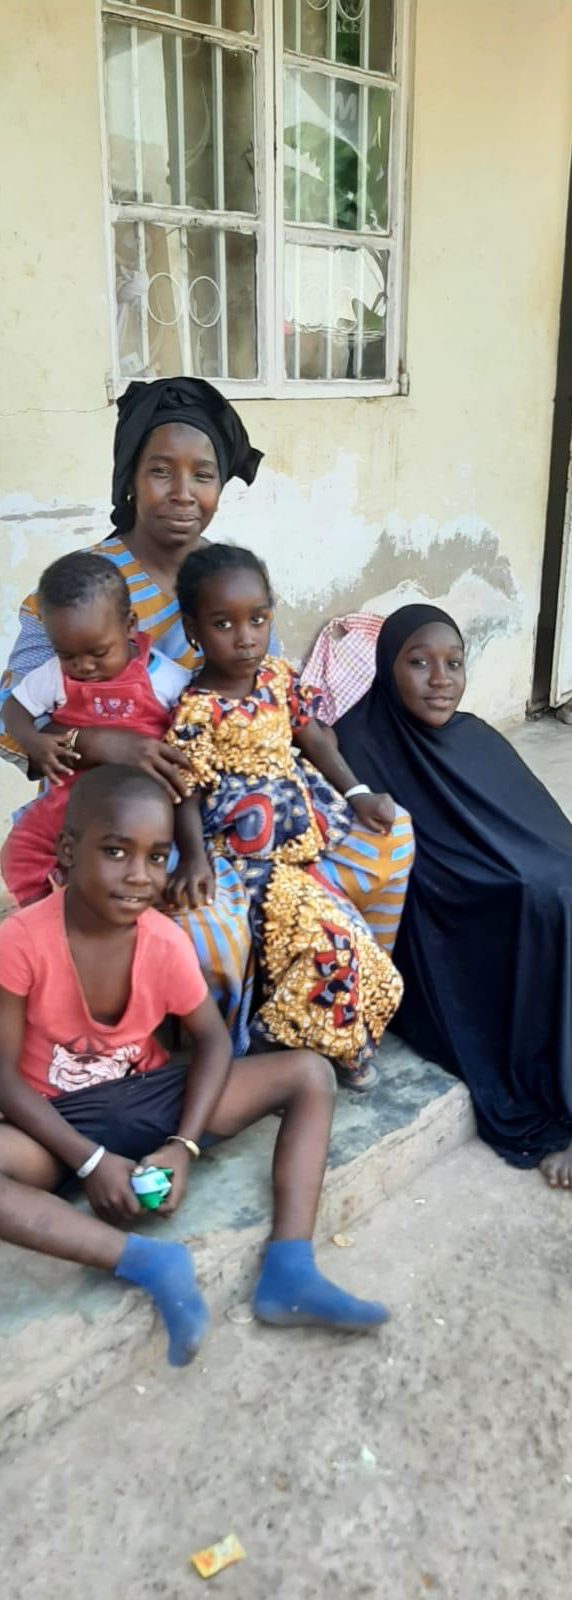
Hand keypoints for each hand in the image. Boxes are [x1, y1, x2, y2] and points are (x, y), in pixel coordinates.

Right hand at [28, 730, 80, 785]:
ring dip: (55, 779)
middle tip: (71, 773)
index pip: (63, 751)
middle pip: (56, 764)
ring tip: (61, 784)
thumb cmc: (43, 738)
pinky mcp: (39, 766)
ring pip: (48, 772)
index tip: (79, 757)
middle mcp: (47, 756)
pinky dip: (51, 779)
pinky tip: (57, 784)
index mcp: (52, 748)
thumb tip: (73, 732)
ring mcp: (43, 762)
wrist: (28, 741)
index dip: (71, 754)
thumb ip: (63, 737)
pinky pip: (45, 774)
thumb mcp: (52, 737)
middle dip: (63, 769)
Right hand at [77, 728, 191, 803]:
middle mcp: (150, 752)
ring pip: (164, 780)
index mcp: (151, 742)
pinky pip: (150, 785)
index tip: (192, 770)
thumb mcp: (133, 739)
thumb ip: (146, 748)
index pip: (175, 753)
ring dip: (173, 791)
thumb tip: (154, 758)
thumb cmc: (110, 739)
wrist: (94, 741)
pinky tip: (161, 800)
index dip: (186, 763)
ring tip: (178, 800)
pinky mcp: (133, 772)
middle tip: (189, 792)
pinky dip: (158, 793)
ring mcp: (142, 763)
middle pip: (173, 769)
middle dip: (182, 782)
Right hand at [83, 1151, 140, 1223]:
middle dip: (134, 1214)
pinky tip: (115, 1209)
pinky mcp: (95, 1206)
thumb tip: (148, 1179)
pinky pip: (106, 1217)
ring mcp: (103, 1205)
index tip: (144, 1206)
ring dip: (123, 1216)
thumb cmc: (112, 1163)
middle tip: (135, 1208)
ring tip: (125, 1209)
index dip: (142, 1210)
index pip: (136, 1211)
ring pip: (117, 1219)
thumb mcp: (130, 1165)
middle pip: (127, 1217)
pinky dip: (112, 1216)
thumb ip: (140, 1174)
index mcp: (124, 1192)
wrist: (91, 1163)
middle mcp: (114, 1201)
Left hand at [142, 1143, 190, 1216]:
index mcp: (178, 1187)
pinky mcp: (173, 1192)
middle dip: (156, 1209)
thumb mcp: (157, 1157)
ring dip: (157, 1206)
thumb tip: (136, 1173)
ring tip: (146, 1198)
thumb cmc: (170, 1154)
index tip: (148, 1203)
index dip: (159, 1209)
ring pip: (167, 1209)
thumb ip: (146, 1164)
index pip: (171, 1207)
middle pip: (168, 1211)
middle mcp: (179, 1193)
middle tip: (145, 1202)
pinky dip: (158, 1201)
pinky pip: (166, 1202)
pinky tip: (150, 1193)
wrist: (180, 1150)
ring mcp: (177, 1194)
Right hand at [167, 853, 215, 909]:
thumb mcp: (210, 878)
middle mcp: (182, 878)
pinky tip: (169, 901)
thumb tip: (208, 904)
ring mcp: (174, 877)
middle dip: (177, 902)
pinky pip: (165, 887)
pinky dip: (165, 895)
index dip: (193, 902)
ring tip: (174, 906)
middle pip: (176, 891)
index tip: (195, 907)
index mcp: (193, 878)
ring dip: (170, 900)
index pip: (191, 892)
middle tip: (183, 908)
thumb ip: (210, 891)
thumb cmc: (203, 869)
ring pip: (168, 890)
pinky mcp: (170, 877)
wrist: (192, 855)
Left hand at [349, 790, 395, 834]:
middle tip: (382, 826)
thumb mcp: (366, 821)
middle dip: (388, 823)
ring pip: (393, 812)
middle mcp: (385, 802)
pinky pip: (391, 807)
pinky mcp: (387, 796)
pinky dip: (388, 811)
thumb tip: (384, 832)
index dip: (389, 827)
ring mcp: (387, 798)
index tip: (386, 833)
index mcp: (380, 808)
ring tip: (381, 819)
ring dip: (389, 817)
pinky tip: (382, 812)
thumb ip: (375, 828)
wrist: (359, 797)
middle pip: (392, 816)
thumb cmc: (361, 810)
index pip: (390, 820)